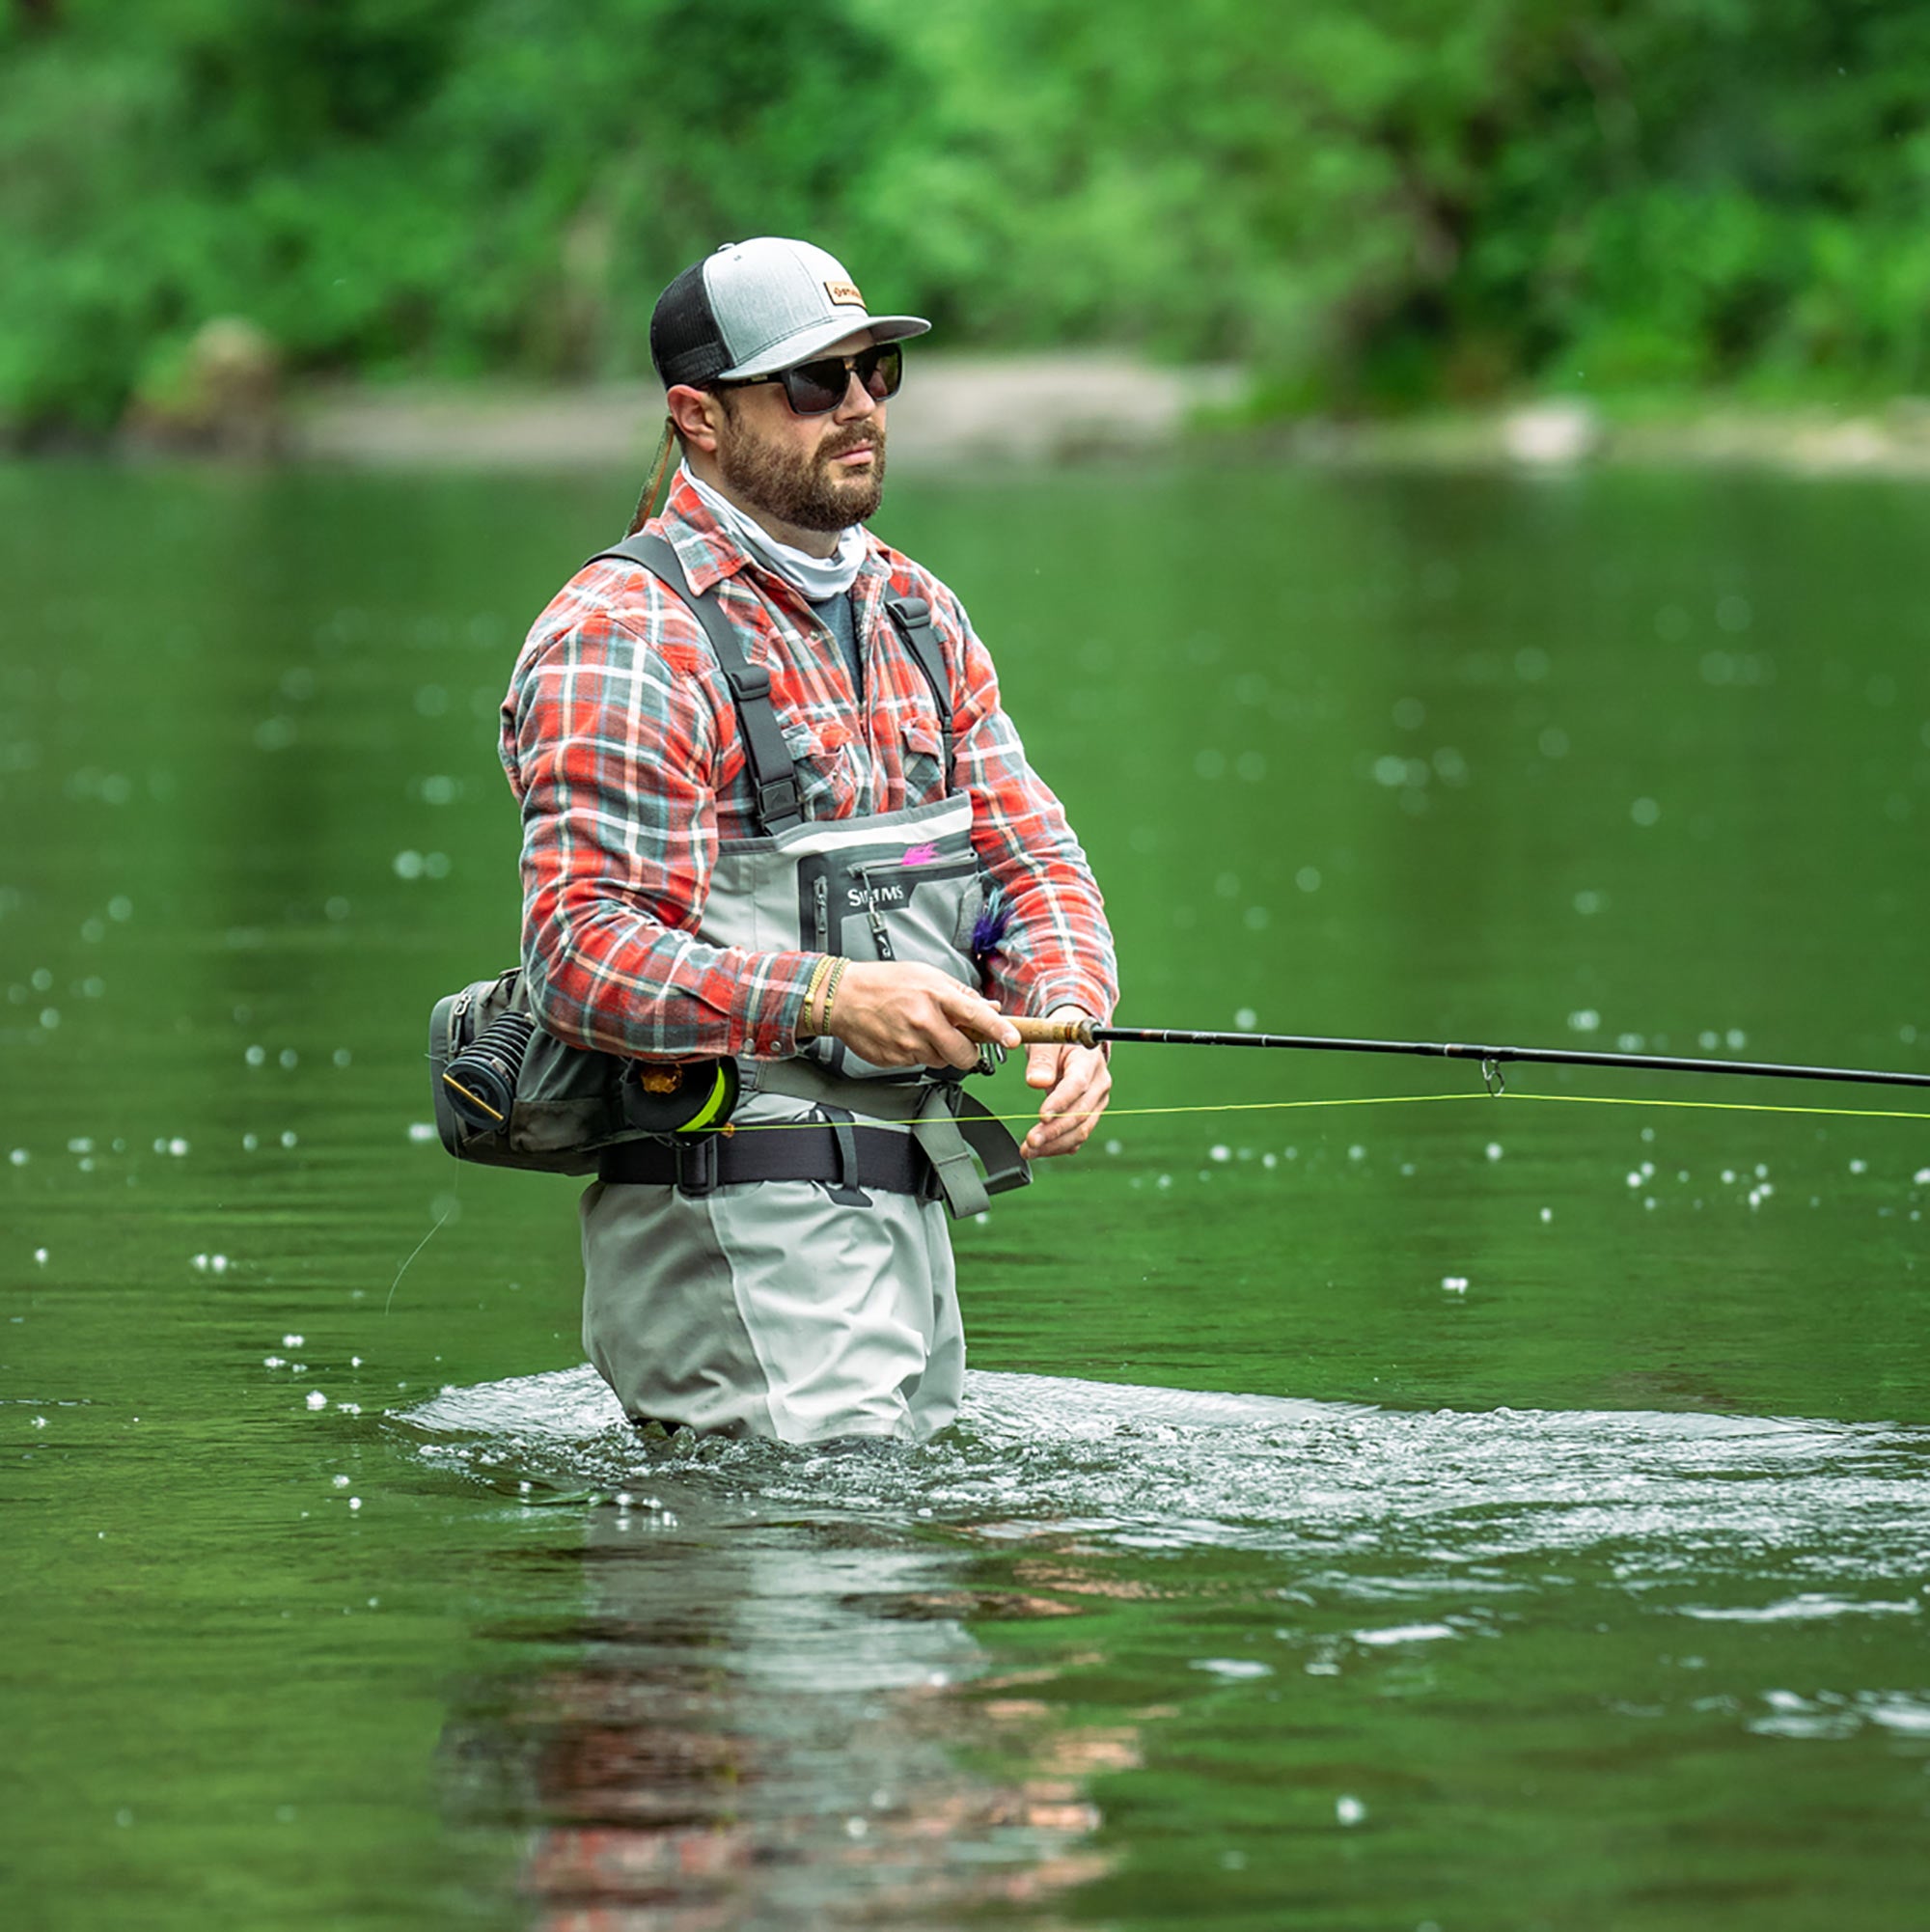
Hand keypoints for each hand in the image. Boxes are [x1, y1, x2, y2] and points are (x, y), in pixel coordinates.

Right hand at [821, 961, 1020, 1071]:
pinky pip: (918, 1064)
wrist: (841, 997)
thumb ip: (960, 994)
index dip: (998, 1030)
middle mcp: (923, 1020)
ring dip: (938, 1051)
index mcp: (935, 995)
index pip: (975, 1015)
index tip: (1013, 1039)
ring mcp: (907, 1043)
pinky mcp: (894, 1059)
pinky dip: (916, 1054)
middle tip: (958, 1040)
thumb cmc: (885, 982)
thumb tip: (990, 1008)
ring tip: (920, 1030)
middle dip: (967, 1052)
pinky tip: (903, 1036)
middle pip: (963, 1054)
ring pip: (941, 1062)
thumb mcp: (927, 976)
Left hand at [1021, 1004, 1110, 1158]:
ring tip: (1029, 1150)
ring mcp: (1097, 1101)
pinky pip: (1078, 1135)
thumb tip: (1036, 1082)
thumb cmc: (1058, 1039)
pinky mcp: (1091, 1114)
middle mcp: (1099, 1083)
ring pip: (1081, 1129)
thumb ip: (1041, 1060)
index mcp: (1089, 1061)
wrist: (1074, 1042)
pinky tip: (1041, 1151)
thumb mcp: (1045, 1040)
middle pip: (1080, 1112)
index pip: (1077, 1084)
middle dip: (1054, 1131)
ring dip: (1055, 1144)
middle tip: (1030, 1141)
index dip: (1060, 1102)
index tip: (1041, 1116)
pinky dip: (1059, 1146)